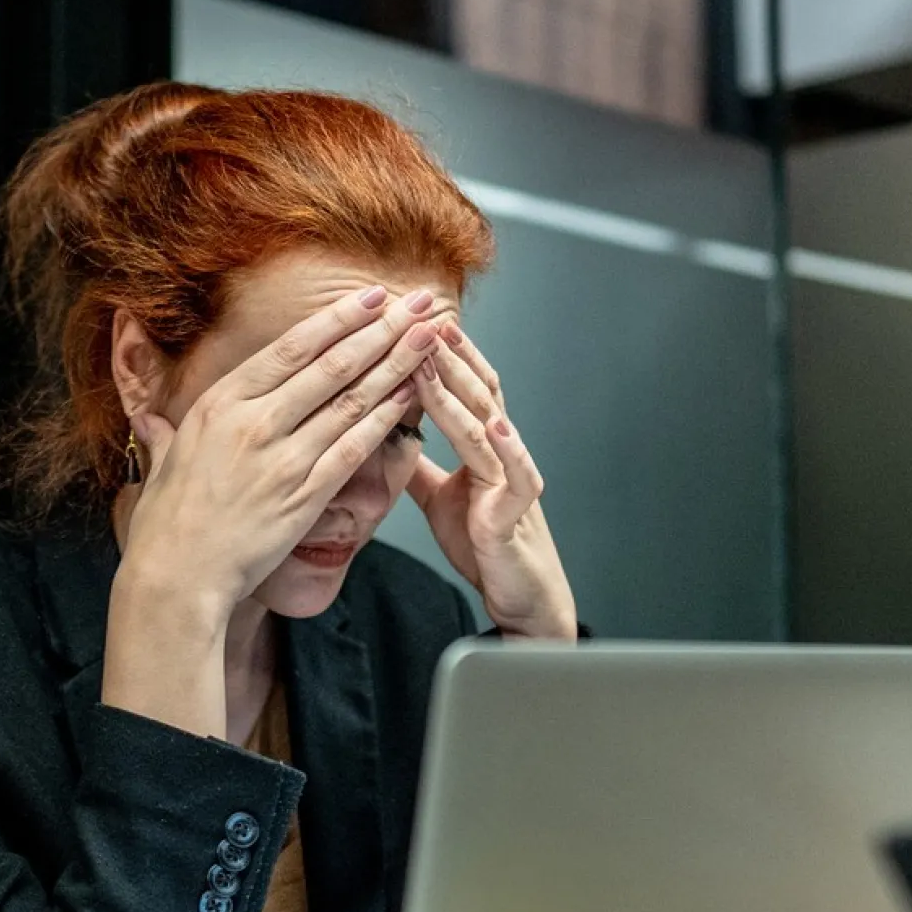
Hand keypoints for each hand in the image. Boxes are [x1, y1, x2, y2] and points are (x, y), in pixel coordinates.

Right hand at [121, 287, 440, 613]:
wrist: (175, 577)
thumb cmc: (165, 524)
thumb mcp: (163, 460)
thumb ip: (165, 430)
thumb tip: (148, 415)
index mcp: (220, 403)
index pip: (292, 348)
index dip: (339, 319)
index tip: (373, 298)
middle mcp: (254, 422)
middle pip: (331, 364)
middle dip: (382, 329)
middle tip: (418, 303)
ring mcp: (282, 458)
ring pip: (351, 400)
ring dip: (395, 364)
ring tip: (428, 338)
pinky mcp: (304, 495)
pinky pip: (354, 448)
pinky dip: (386, 419)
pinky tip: (410, 397)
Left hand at [407, 323, 576, 638]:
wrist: (519, 595)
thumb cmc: (485, 545)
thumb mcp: (441, 498)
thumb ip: (421, 467)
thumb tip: (392, 438)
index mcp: (484, 447)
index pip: (465, 387)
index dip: (442, 353)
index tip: (411, 319)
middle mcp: (503, 454)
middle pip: (475, 392)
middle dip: (445, 354)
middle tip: (418, 316)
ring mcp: (512, 480)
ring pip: (486, 424)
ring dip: (459, 388)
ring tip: (437, 355)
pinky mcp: (517, 513)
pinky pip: (516, 475)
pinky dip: (507, 448)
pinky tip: (495, 424)